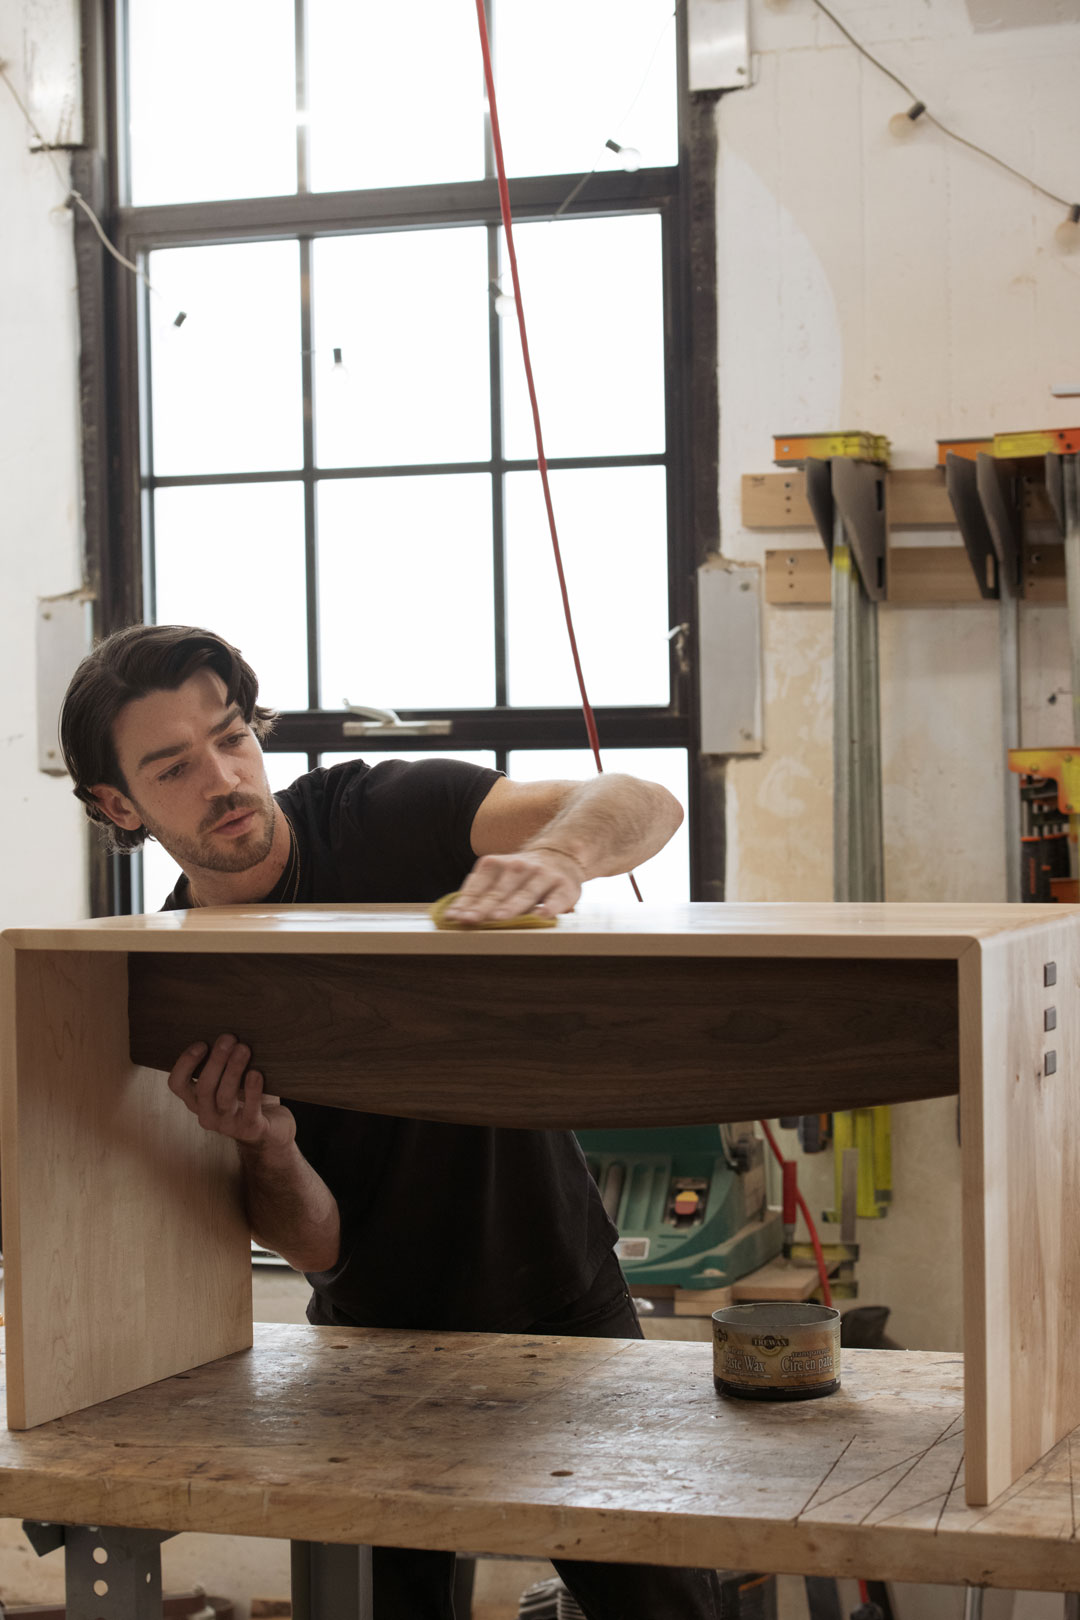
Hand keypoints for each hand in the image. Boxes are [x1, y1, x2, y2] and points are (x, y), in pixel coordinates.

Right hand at [167, 1034, 295, 1153]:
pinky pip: (249, 1110)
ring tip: (244, 1049)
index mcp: (196, 1100)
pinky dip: (252, 1090)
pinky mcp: (250, 1129)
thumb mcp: (231, 1078)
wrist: (273, 1128)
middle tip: (229, 1038)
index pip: (177, 1084)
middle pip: (204, 1088)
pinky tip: (256, 1073)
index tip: (201, 1043)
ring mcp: (227, 1125)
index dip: (185, 1063)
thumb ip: (224, 1061)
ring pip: (224, 1098)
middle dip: (216, 1061)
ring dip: (233, 1070)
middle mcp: (207, 1114)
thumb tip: (227, 1029)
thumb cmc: (248, 1095)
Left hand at [444, 847, 582, 924]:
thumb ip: (477, 895)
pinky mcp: (565, 888)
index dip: (466, 902)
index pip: (478, 887)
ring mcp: (543, 876)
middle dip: (484, 906)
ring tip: (499, 918)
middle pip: (499, 891)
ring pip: (525, 893)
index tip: (455, 917)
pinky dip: (548, 908)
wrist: (560, 857)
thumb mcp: (497, 877)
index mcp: (496, 864)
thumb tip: (452, 916)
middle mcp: (519, 867)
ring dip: (511, 906)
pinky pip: (556, 899)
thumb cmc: (520, 876)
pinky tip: (540, 916)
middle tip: (471, 920)